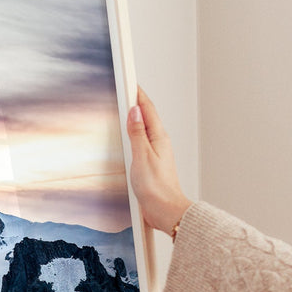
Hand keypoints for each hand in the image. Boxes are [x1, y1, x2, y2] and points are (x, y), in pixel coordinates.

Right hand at [127, 87, 192, 233]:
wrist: (165, 211)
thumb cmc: (156, 188)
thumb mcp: (142, 157)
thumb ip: (137, 133)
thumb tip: (134, 111)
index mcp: (158, 138)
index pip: (147, 109)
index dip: (138, 94)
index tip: (129, 81)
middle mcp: (159, 143)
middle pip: (147, 116)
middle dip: (136, 101)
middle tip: (126, 88)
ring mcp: (156, 153)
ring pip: (144, 129)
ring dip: (135, 117)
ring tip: (126, 106)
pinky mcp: (151, 164)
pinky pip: (141, 142)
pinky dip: (134, 133)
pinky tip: (129, 136)